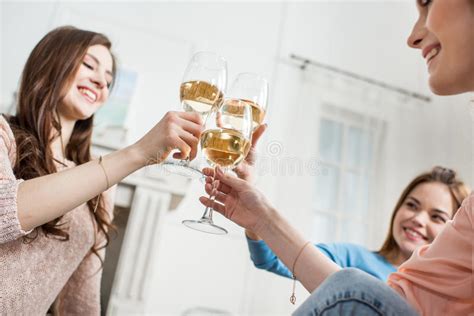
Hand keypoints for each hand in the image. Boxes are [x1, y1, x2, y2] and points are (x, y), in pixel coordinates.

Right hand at [133, 111, 202, 165]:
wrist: (139, 152)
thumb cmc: (156, 144)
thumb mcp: (169, 129)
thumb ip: (182, 127)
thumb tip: (203, 130)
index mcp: (173, 114)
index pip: (198, 117)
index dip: (201, 128)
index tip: (195, 138)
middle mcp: (173, 118)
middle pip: (200, 128)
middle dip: (198, 142)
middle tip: (191, 150)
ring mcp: (171, 128)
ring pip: (195, 140)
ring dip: (193, 151)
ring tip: (185, 155)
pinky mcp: (170, 139)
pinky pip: (187, 149)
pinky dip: (185, 156)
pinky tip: (176, 157)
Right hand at [201, 123, 266, 239]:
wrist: (262, 217)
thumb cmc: (257, 199)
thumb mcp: (243, 185)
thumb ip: (229, 178)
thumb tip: (217, 169)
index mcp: (238, 184)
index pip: (224, 177)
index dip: (215, 174)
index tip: (206, 170)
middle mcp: (233, 193)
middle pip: (219, 186)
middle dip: (211, 182)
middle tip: (206, 179)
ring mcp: (230, 202)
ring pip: (216, 195)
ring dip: (210, 191)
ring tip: (206, 187)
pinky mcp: (228, 212)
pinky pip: (216, 207)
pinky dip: (209, 203)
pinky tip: (203, 199)